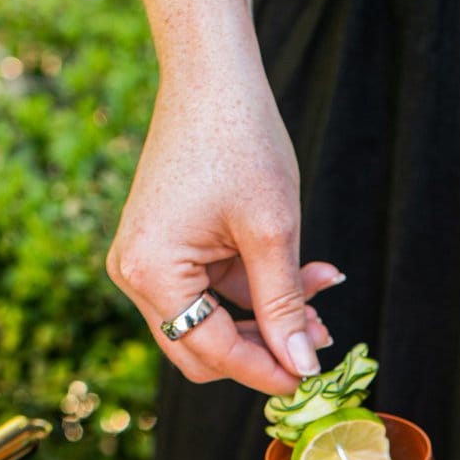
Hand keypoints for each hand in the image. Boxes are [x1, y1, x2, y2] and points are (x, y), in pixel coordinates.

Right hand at [107, 58, 340, 392]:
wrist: (213, 77)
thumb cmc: (240, 141)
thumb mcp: (272, 232)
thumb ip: (284, 307)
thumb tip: (302, 367)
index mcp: (152, 273)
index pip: (212, 351)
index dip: (265, 372)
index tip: (310, 381)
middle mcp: (136, 276)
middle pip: (203, 352)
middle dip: (263, 352)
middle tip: (317, 345)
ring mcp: (148, 264)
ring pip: (214, 326)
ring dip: (269, 322)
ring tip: (322, 308)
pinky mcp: (167, 252)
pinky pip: (216, 294)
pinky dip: (259, 292)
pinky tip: (309, 279)